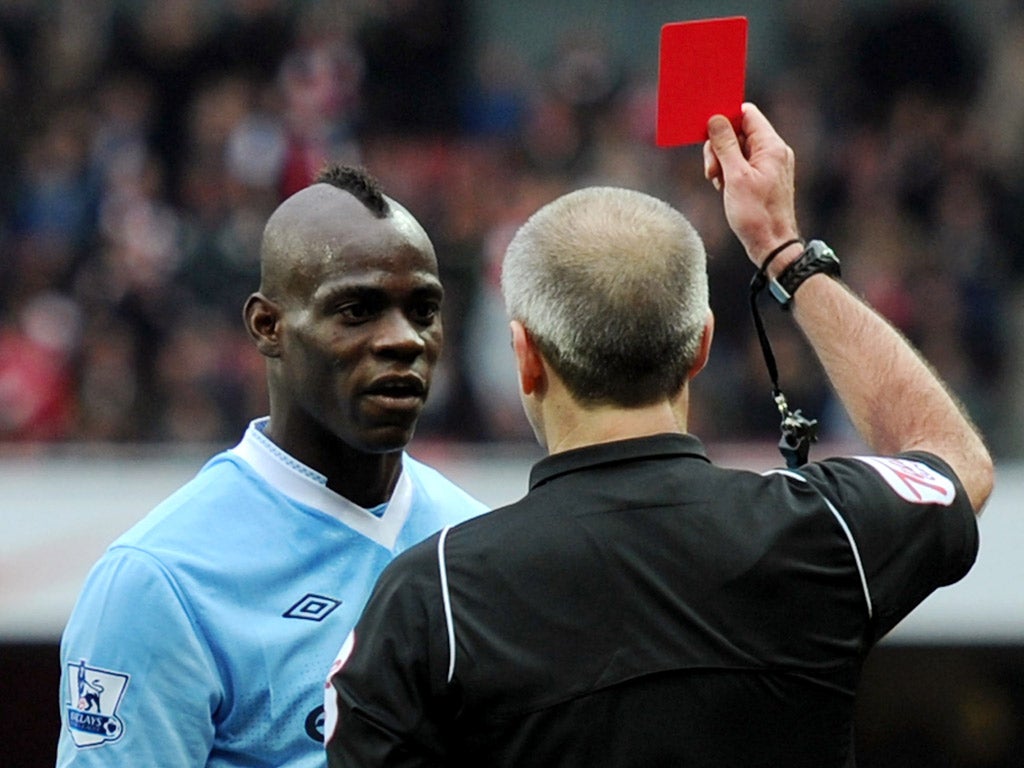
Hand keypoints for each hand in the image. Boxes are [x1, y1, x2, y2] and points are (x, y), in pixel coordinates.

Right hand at [703, 103, 800, 268]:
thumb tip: (716, 119)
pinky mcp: (763, 179)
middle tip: (711, 170)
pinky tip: (723, 188)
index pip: (747, 114)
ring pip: (738, 150)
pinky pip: (742, 165)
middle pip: (739, 132)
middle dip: (720, 147)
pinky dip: (729, 173)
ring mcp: (769, 166)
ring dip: (721, 162)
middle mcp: (773, 152)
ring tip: (717, 182)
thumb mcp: (735, 176)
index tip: (707, 132)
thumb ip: (725, 145)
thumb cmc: (757, 214)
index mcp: (771, 146)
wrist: (772, 245)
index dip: (726, 118)